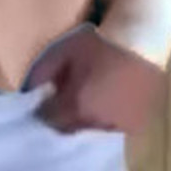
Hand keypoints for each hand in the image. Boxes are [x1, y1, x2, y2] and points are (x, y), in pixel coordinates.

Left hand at [26, 27, 166, 138]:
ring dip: (88, 120)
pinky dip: (109, 120)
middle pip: (69, 128)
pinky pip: (115, 130)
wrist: (141, 40)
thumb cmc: (99, 43)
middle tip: (66, 99)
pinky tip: (110, 104)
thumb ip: (41, 73)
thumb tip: (29, 90)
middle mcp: (95, 123)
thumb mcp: (63, 51)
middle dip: (65, 116)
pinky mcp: (136, 125)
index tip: (45, 99)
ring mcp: (118, 126)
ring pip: (93, 130)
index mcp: (74, 107)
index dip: (44, 109)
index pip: (48, 120)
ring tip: (91, 100)